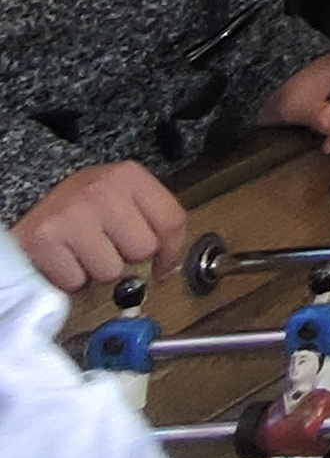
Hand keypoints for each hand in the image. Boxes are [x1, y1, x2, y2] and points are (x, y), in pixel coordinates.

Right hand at [16, 163, 186, 293]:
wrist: (29, 214)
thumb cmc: (78, 210)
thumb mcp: (118, 198)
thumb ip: (150, 219)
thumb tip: (169, 263)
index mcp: (128, 175)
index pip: (171, 219)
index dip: (171, 251)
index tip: (163, 266)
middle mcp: (102, 189)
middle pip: (144, 249)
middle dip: (126, 257)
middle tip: (105, 246)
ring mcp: (73, 213)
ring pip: (111, 271)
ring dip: (97, 270)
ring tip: (82, 251)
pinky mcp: (46, 238)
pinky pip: (77, 281)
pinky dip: (71, 279)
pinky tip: (64, 259)